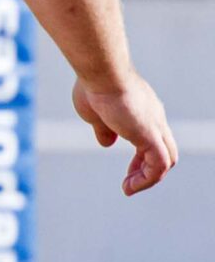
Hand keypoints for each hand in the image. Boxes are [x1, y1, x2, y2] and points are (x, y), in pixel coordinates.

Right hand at [71, 72, 175, 195]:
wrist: (102, 73)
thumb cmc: (95, 87)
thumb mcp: (95, 114)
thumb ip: (103, 129)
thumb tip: (106, 142)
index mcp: (144, 112)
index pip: (154, 139)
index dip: (142, 158)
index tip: (128, 170)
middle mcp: (155, 119)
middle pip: (166, 151)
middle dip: (148, 169)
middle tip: (129, 181)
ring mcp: (155, 126)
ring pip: (167, 160)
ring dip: (148, 178)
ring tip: (128, 188)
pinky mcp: (150, 136)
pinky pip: (159, 166)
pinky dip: (147, 180)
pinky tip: (129, 186)